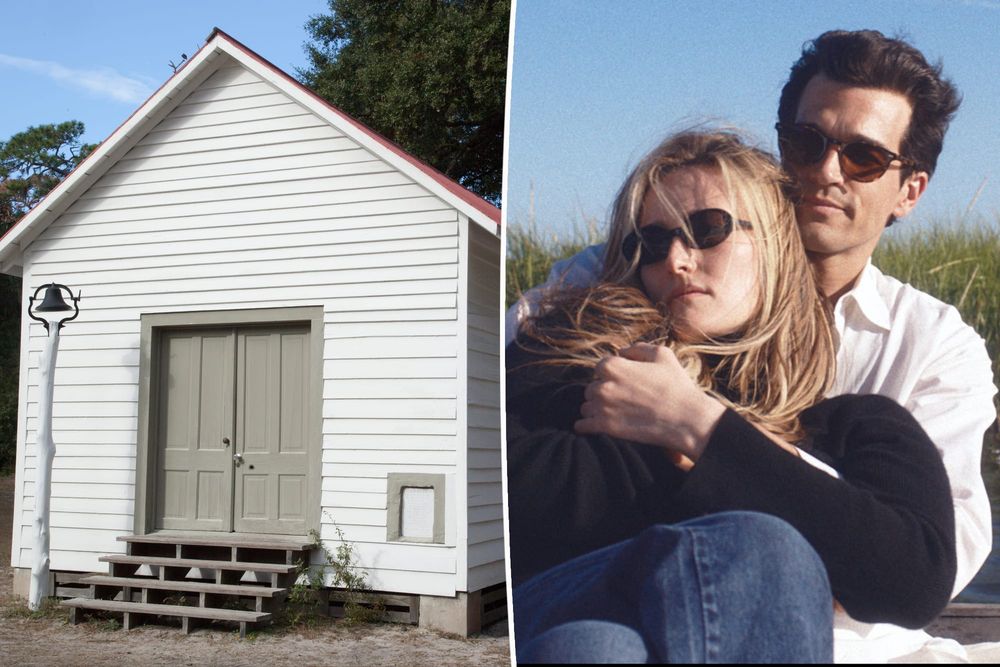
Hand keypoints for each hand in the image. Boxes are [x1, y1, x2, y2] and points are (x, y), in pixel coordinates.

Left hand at [575, 343, 724, 461]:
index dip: (612, 376)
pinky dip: (586, 426)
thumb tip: (620, 351)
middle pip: (592, 388)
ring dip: (596, 409)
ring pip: (587, 406)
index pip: (600, 368)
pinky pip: (582, 426)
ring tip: (615, 414)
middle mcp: (603, 385)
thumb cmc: (676, 385)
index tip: (624, 384)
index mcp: (612, 366)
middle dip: (604, 393)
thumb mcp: (662, 354)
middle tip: (623, 400)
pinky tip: (594, 426)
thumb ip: (637, 348)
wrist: (686, 419)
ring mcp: (602, 407)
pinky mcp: (604, 427)